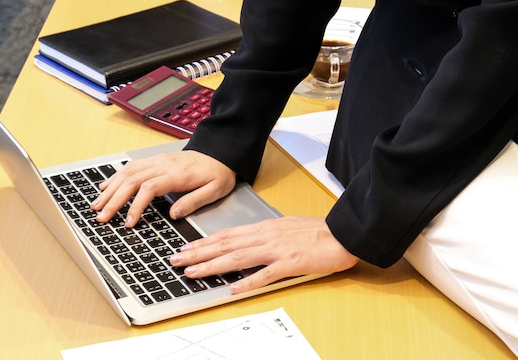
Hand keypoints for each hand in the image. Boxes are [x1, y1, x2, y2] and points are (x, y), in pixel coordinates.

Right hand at [91, 150, 235, 225]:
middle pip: (132, 180)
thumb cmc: (218, 173)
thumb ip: (194, 202)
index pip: (149, 188)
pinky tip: (106, 186)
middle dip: (114, 200)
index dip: (135, 205)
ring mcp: (157, 160)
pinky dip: (116, 176)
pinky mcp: (155, 160)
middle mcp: (163, 165)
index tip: (128, 222)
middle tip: (101, 216)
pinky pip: (132, 166)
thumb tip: (174, 214)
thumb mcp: (214, 190)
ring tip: (97, 204)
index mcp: (177, 174)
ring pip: (127, 172)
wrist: (220, 153)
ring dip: (110, 189)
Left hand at [169, 215, 358, 293]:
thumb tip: (246, 242)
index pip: (226, 235)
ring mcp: (276, 250)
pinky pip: (265, 274)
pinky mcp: (290, 263)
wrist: (341, 233)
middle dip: (198, 253)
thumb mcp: (284, 227)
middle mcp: (265, 237)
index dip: (203, 242)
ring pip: (237, 257)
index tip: (185, 248)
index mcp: (263, 228)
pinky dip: (247, 281)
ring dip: (213, 266)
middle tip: (176, 260)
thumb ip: (264, 235)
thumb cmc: (315, 231)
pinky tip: (233, 289)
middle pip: (225, 244)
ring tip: (193, 272)